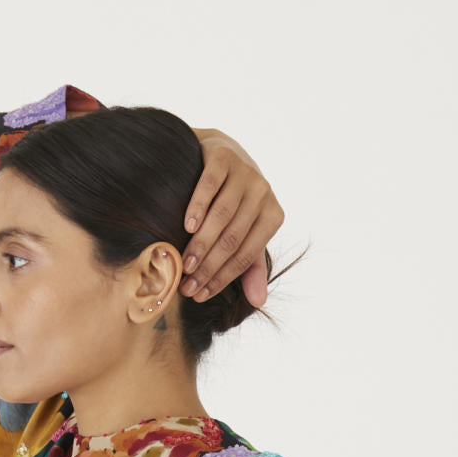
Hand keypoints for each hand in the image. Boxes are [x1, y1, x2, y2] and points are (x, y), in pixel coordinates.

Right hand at [183, 128, 285, 308]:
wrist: (221, 153)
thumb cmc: (234, 203)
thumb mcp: (247, 234)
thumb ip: (252, 268)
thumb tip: (259, 303)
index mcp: (273, 216)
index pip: (245, 256)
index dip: (221, 279)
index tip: (198, 296)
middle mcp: (263, 192)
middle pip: (233, 238)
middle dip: (208, 267)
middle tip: (186, 287)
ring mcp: (244, 172)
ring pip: (222, 215)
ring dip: (202, 243)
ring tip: (184, 264)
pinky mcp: (224, 156)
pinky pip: (210, 185)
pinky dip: (198, 207)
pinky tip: (186, 226)